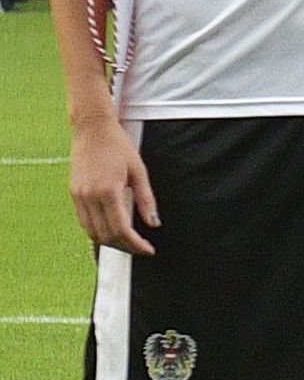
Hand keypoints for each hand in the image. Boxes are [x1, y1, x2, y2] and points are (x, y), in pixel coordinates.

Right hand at [70, 117, 158, 255]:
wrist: (92, 129)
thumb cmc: (118, 146)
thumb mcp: (139, 171)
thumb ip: (146, 200)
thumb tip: (154, 223)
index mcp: (108, 191)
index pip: (121, 229)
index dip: (135, 244)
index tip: (148, 250)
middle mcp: (89, 196)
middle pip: (105, 235)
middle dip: (124, 246)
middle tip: (141, 248)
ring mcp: (78, 195)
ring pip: (92, 231)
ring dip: (109, 241)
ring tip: (127, 242)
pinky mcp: (73, 193)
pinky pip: (84, 220)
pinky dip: (97, 230)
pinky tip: (111, 229)